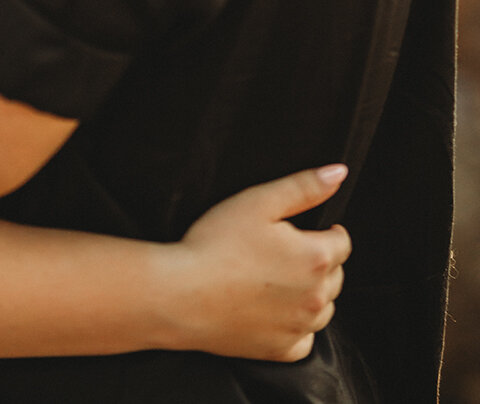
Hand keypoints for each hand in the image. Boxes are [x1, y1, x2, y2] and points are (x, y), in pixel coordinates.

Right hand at [160, 165, 350, 361]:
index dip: (325, 230)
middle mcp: (315, 298)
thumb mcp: (258, 201)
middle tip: (283, 250)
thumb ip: (304, 186)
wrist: (181, 295)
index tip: (301, 228)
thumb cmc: (216, 244)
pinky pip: (305, 339)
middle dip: (319, 260)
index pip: (342, 242)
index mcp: (315, 257)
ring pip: (323, 308)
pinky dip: (296, 325)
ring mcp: (299, 328)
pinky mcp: (280, 351)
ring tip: (277, 277)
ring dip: (311, 292)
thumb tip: (338, 173)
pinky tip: (273, 309)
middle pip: (336, 275)